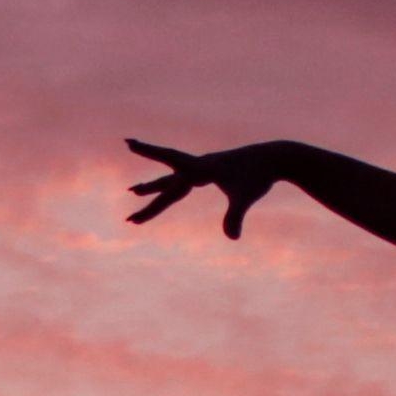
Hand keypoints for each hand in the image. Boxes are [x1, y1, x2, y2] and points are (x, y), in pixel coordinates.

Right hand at [122, 139, 292, 237]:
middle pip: (165, 178)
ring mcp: (203, 169)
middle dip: (143, 178)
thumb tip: (232, 237)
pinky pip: (184, 182)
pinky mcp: (211, 172)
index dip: (151, 187)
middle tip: (122, 159)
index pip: (170, 182)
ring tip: (133, 190)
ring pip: (172, 180)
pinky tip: (171, 192)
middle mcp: (198, 167)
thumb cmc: (258, 176)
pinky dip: (172, 188)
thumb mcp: (246, 197)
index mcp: (201, 170)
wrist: (273, 158)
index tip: (133, 188)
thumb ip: (235, 216)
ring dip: (153, 186)